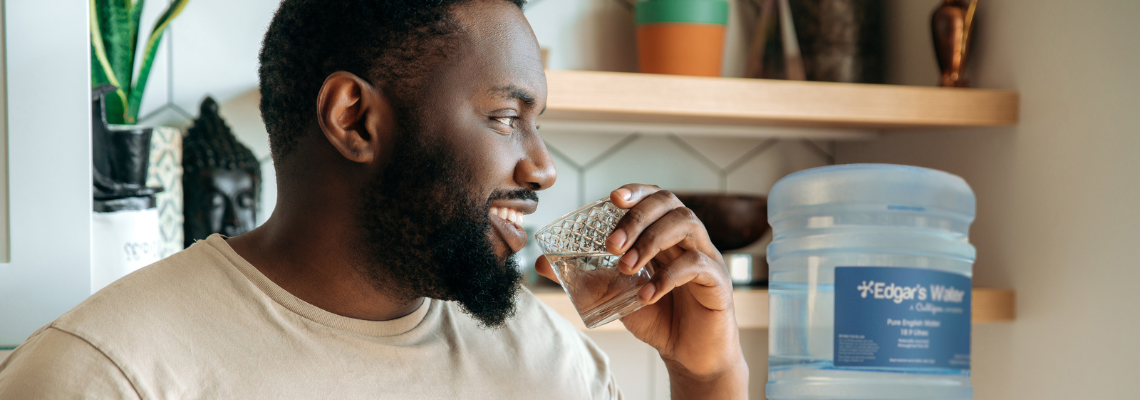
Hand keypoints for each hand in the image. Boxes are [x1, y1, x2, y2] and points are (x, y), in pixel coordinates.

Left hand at [536, 184, 746, 398]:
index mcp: (665, 234)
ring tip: (627, 267)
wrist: (688, 354)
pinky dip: (668, 277)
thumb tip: (541, 264)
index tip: (612, 198)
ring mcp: (706, 256)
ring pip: (687, 224)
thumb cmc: (656, 316)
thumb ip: (584, 277)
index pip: (654, 197)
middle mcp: (688, 239)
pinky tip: (647, 295)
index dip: (636, 191)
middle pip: (669, 204)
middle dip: (637, 218)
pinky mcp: (718, 281)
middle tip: (612, 244)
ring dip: (651, 241)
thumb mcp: (613, 294)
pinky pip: (697, 264)